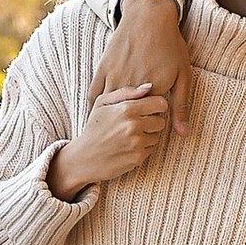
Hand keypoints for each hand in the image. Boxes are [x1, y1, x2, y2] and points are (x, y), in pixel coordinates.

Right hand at [52, 85, 171, 198]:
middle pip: (161, 121)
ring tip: (129, 136)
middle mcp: (133, 125)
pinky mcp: (138, 157)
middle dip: (152, 122)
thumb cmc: (94, 128)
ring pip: (157, 136)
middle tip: (137, 124)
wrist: (84, 158)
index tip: (150, 109)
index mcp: (126, 108)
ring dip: (147, 136)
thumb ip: (126, 92)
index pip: (160, 103)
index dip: (157, 106)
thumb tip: (149, 86)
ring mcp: (136, 142)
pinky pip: (151, 149)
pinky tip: (127, 147)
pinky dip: (142, 148)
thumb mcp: (102, 103)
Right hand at [94, 0, 198, 134]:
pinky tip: (97, 116)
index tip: (153, 121)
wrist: (149, 15)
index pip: (148, 121)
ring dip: (110, 119)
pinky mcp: (102, 69)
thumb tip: (183, 135)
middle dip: (130, 124)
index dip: (150, 122)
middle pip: (126, 117)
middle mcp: (130, 86)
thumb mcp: (183, 76)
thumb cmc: (170, 45)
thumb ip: (181, 107)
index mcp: (151, 91)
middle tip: (132, 127)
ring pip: (108, 108)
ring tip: (113, 127)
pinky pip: (94, 94)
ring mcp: (114, 77)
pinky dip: (94, 107)